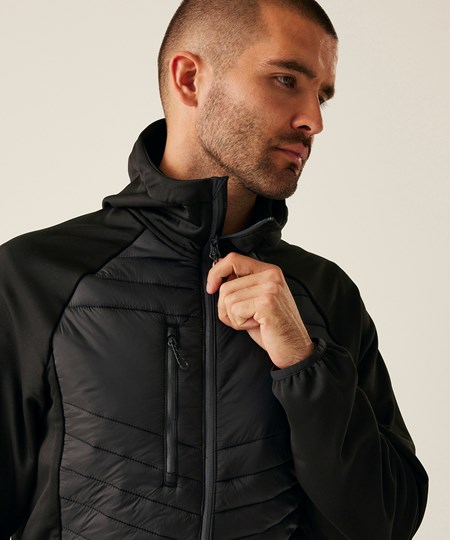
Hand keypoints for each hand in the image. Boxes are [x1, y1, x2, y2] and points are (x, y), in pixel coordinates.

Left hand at [206, 252, 313, 367]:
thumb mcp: (255, 300)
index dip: (216, 272)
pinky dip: (240, 323)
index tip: (211, 288)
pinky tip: (257, 325)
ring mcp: (270, 287)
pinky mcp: (267, 302)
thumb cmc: (272, 327)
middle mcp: (271, 275)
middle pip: (226, 286)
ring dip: (234, 317)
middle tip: (244, 318)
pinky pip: (235, 310)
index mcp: (269, 271)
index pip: (233, 259)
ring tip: (253, 321)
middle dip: (226, 308)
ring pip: (228, 299)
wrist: (293, 348)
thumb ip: (241, 285)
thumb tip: (217, 276)